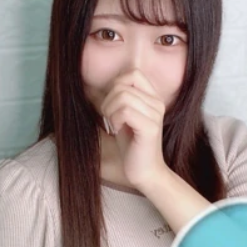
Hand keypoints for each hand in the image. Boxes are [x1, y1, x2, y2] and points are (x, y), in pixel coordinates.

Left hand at [99, 69, 167, 190]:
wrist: (144, 173)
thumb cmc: (131, 147)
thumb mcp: (119, 119)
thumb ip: (112, 102)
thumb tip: (90, 89)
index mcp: (152, 98)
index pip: (133, 73)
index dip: (116, 85)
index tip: (112, 105)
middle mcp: (157, 103)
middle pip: (124, 84)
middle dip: (108, 100)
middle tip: (109, 118)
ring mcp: (155, 115)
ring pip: (123, 96)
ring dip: (110, 110)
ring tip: (113, 125)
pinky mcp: (150, 127)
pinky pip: (126, 111)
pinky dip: (115, 119)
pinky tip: (117, 130)